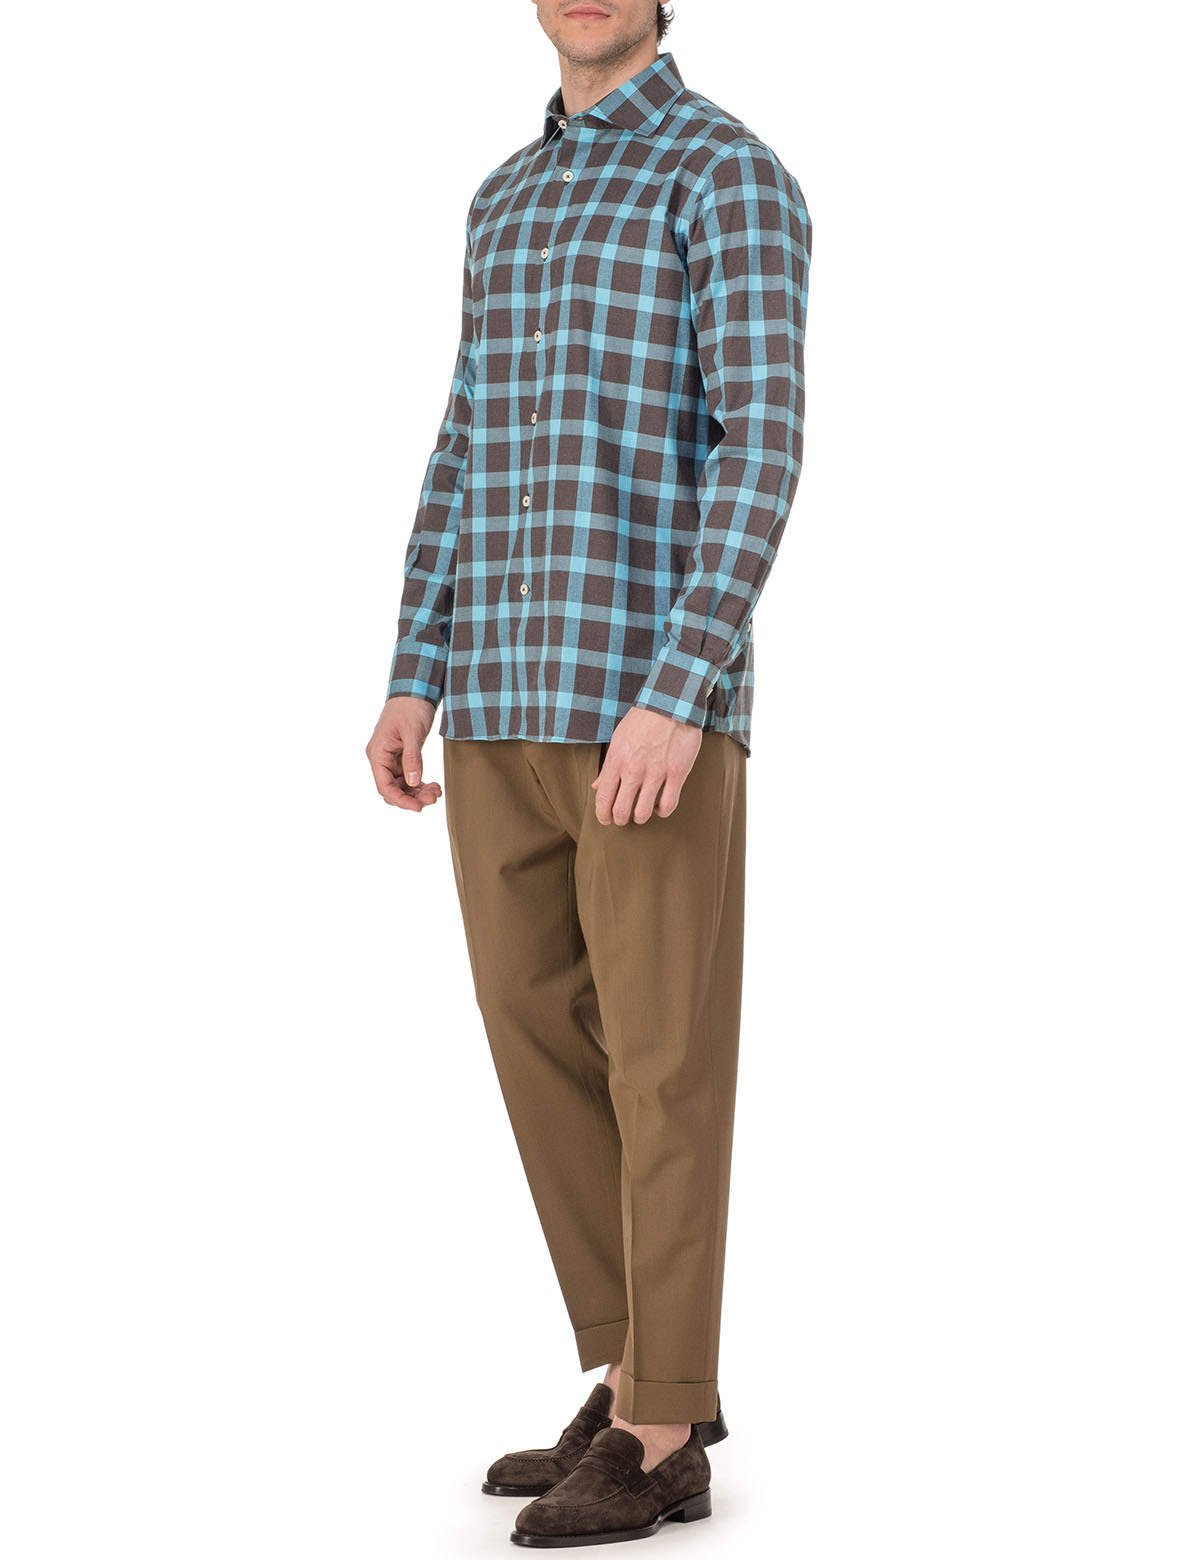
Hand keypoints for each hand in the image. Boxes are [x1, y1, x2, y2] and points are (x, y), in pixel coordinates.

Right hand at [366, 695, 443, 811]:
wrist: (415, 690)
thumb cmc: (410, 707)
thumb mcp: (412, 732)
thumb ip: (412, 758)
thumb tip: (413, 783)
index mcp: (378, 753)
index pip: (384, 786)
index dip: (400, 800)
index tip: (419, 807)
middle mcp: (382, 759)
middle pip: (393, 789)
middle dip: (413, 797)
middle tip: (434, 798)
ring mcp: (392, 759)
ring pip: (402, 786)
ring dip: (418, 792)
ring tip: (437, 791)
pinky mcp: (402, 757)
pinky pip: (409, 778)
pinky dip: (420, 784)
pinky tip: (434, 785)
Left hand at [591, 707, 702, 825]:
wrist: (671, 702)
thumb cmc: (643, 719)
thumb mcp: (618, 739)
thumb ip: (608, 765)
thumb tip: (597, 785)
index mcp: (616, 760)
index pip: (603, 798)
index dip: (602, 815)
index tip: (606, 819)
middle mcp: (633, 770)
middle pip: (621, 810)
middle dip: (619, 819)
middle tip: (623, 819)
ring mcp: (656, 773)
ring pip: (643, 812)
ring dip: (640, 817)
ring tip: (642, 813)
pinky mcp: (677, 773)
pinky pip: (668, 805)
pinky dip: (662, 812)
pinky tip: (660, 807)